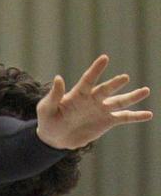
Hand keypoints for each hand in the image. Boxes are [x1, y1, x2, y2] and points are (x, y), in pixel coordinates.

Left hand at [36, 54, 152, 149]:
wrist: (55, 137)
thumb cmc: (48, 120)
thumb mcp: (46, 108)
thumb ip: (54, 94)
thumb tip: (58, 77)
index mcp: (77, 94)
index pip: (88, 79)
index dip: (96, 69)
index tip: (105, 58)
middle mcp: (92, 99)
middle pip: (106, 90)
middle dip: (115, 84)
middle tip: (124, 77)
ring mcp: (101, 110)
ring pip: (120, 101)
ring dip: (132, 97)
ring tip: (146, 90)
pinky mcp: (107, 122)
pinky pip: (124, 118)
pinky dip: (136, 116)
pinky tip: (148, 114)